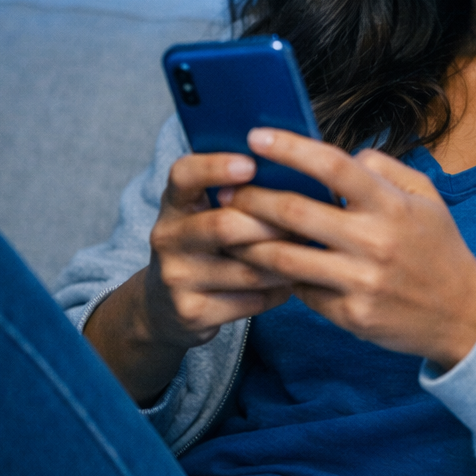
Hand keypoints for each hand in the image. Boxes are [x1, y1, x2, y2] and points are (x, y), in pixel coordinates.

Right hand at [85, 152, 291, 403]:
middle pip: (224, 226)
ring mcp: (176, 277)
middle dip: (271, 223)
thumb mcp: (203, 213)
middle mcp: (168, 238)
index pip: (184, 175)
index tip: (250, 164)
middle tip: (308, 219)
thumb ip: (236, 194)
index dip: (215, 167)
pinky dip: (278, 291)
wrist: (165, 306)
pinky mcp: (192, 312)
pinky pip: (250, 300)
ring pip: (246, 269)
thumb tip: (297, 176)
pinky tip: (292, 282)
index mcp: (174, 204)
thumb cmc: (203, 247)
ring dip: (285, 261)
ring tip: (311, 252)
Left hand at [225, 129, 475, 369]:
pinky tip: (261, 265)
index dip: (290, 148)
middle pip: (296, 213)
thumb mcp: (426, 197)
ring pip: (286, 259)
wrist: (463, 315)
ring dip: (249, 242)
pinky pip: (302, 291)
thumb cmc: (438, 247)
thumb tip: (340, 156)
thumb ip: (383, 169)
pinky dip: (280, 276)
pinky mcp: (352, 315)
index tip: (256, 135)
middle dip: (252, 198)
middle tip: (227, 189)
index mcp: (393, 205)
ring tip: (228, 229)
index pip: (333, 166)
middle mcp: (376, 242)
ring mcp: (362, 283)